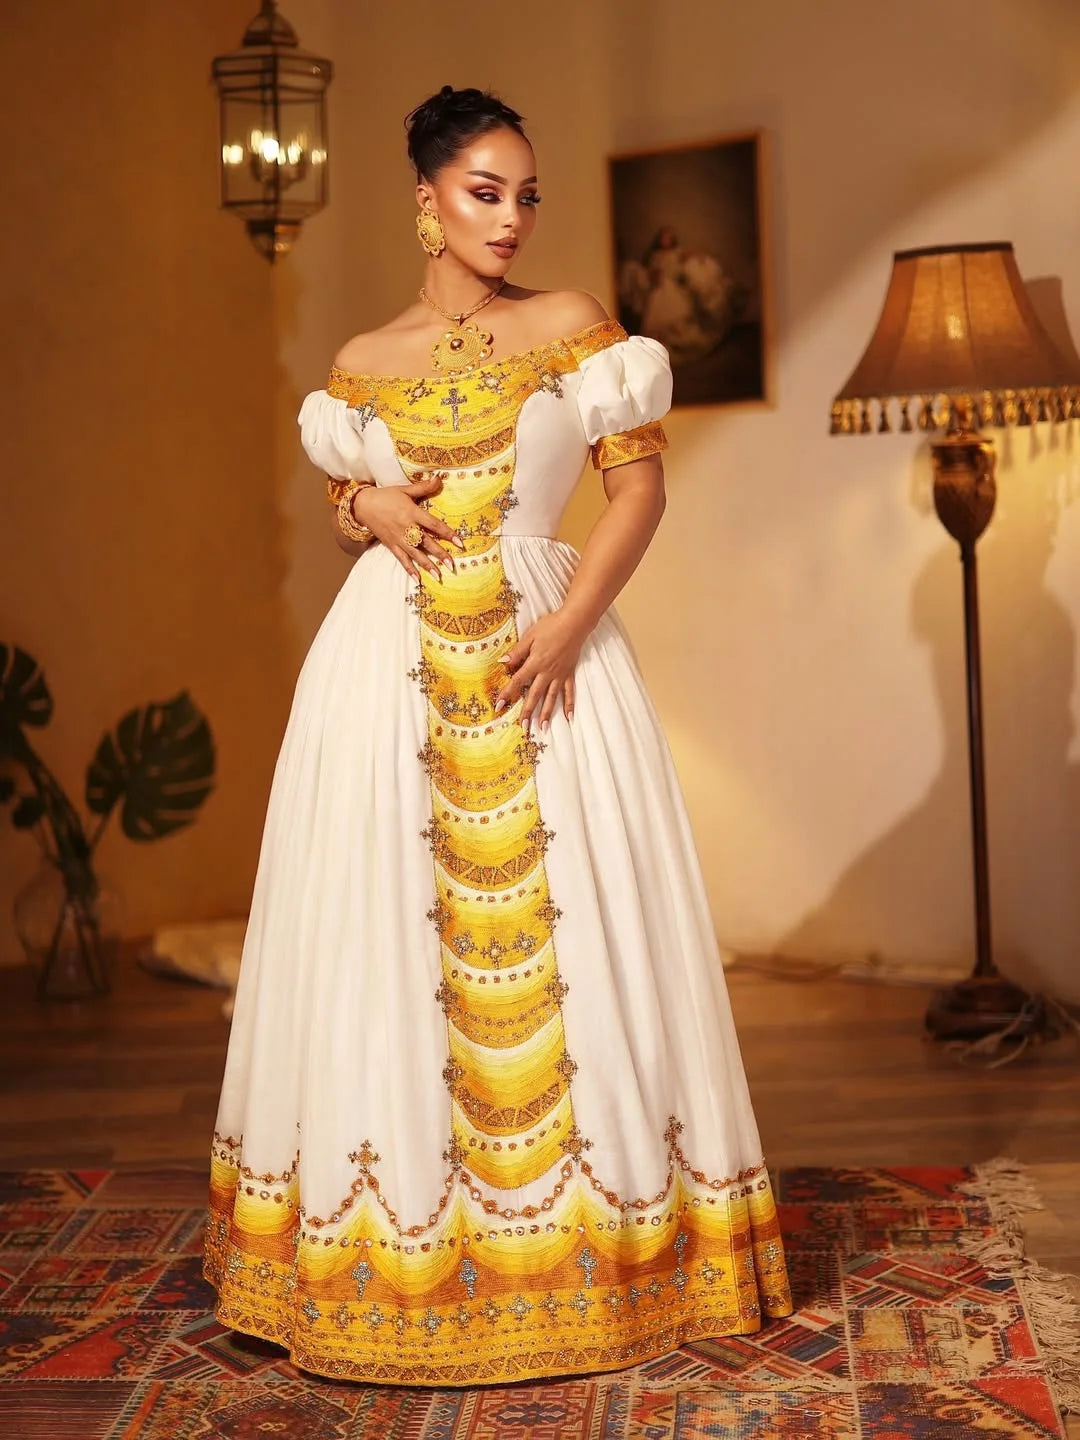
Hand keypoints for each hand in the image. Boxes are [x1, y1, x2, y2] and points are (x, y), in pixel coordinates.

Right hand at [350, 473, 464, 579]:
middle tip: (452, 565)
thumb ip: (423, 487)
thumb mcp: (405, 490)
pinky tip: (418, 579)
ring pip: (416, 554)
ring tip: (439, 576)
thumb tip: (439, 478)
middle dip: (440, 554)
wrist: (363, 505)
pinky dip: (410, 569)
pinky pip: (402, 559)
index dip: (448, 533)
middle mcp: (407, 528)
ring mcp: (399, 539)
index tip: (459, 542)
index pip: (434, 525)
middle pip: (427, 543)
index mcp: (412, 513)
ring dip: (428, 565)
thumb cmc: (386, 496)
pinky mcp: (391, 545)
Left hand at [493, 610, 585, 731]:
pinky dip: (569, 705)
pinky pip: (569, 692)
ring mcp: (559, 675)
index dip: (507, 694)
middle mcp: (547, 673)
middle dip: (527, 712)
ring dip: (546, 713)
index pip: (517, 682)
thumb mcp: (530, 636)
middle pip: (534, 695)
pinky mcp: (569, 673)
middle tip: (522, 727)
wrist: (575, 623)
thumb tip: (502, 662)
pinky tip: (568, 717)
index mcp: (535, 663)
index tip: (499, 706)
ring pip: (551, 698)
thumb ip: (517, 652)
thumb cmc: (551, 626)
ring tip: (542, 728)